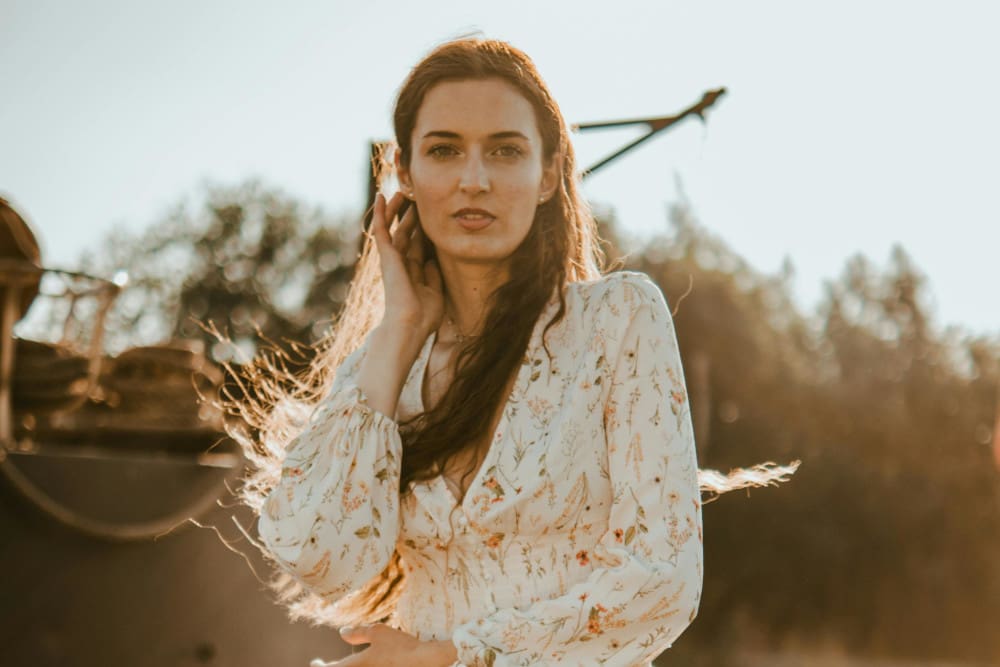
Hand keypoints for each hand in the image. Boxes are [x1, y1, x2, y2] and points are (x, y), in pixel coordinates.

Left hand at [309, 623, 458, 665]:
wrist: (425, 663)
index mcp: (357, 665)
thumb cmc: (401, 646)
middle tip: (323, 664)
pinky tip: (364, 665)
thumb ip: (358, 632)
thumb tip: (342, 632)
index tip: (315, 662)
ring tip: (344, 663)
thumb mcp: (378, 632)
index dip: (319, 666)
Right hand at [371, 192, 443, 340]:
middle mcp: (401, 264)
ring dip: (397, 210)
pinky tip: (381, 197)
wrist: (411, 324)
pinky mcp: (386, 255)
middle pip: (406, 234)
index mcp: (413, 273)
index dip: (423, 231)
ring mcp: (392, 259)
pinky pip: (381, 229)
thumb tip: (433, 259)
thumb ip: (434, 275)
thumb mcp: (435, 292)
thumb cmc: (424, 316)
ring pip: (394, 228)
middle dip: (411, 217)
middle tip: (417, 198)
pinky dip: (380, 213)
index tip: (431, 217)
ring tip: (401, 192)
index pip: (418, 246)